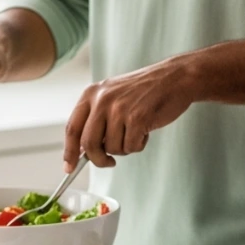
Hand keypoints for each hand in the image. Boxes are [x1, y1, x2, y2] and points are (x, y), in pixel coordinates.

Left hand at [64, 59, 197, 169]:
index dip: (69, 151)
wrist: (175, 78)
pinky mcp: (137, 118)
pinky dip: (138, 145)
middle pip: (89, 143)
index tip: (69, 166)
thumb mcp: (113, 95)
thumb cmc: (146, 90)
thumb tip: (84, 150)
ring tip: (135, 132)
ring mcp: (119, 109)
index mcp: (92, 94)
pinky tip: (145, 131)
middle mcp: (102, 100)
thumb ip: (97, 118)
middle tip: (109, 162)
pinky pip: (131, 147)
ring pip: (112, 148)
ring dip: (125, 148)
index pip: (72, 128)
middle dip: (98, 159)